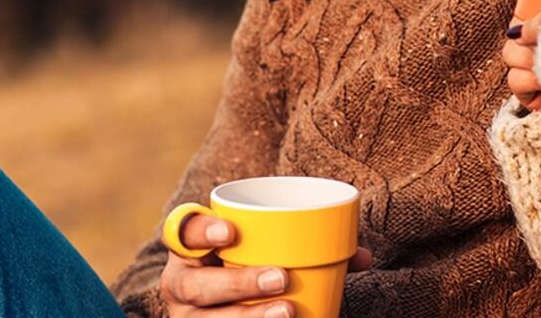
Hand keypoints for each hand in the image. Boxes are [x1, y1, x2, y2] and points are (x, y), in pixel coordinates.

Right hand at [160, 213, 372, 316]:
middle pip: (196, 287)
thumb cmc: (245, 267)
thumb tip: (361, 256)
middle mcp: (179, 286)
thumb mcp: (258, 250)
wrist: (222, 305)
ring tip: (288, 311)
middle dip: (238, 283)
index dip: (201, 230)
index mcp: (189, 250)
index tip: (232, 231)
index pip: (181, 232)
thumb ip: (300, 243)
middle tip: (281, 277)